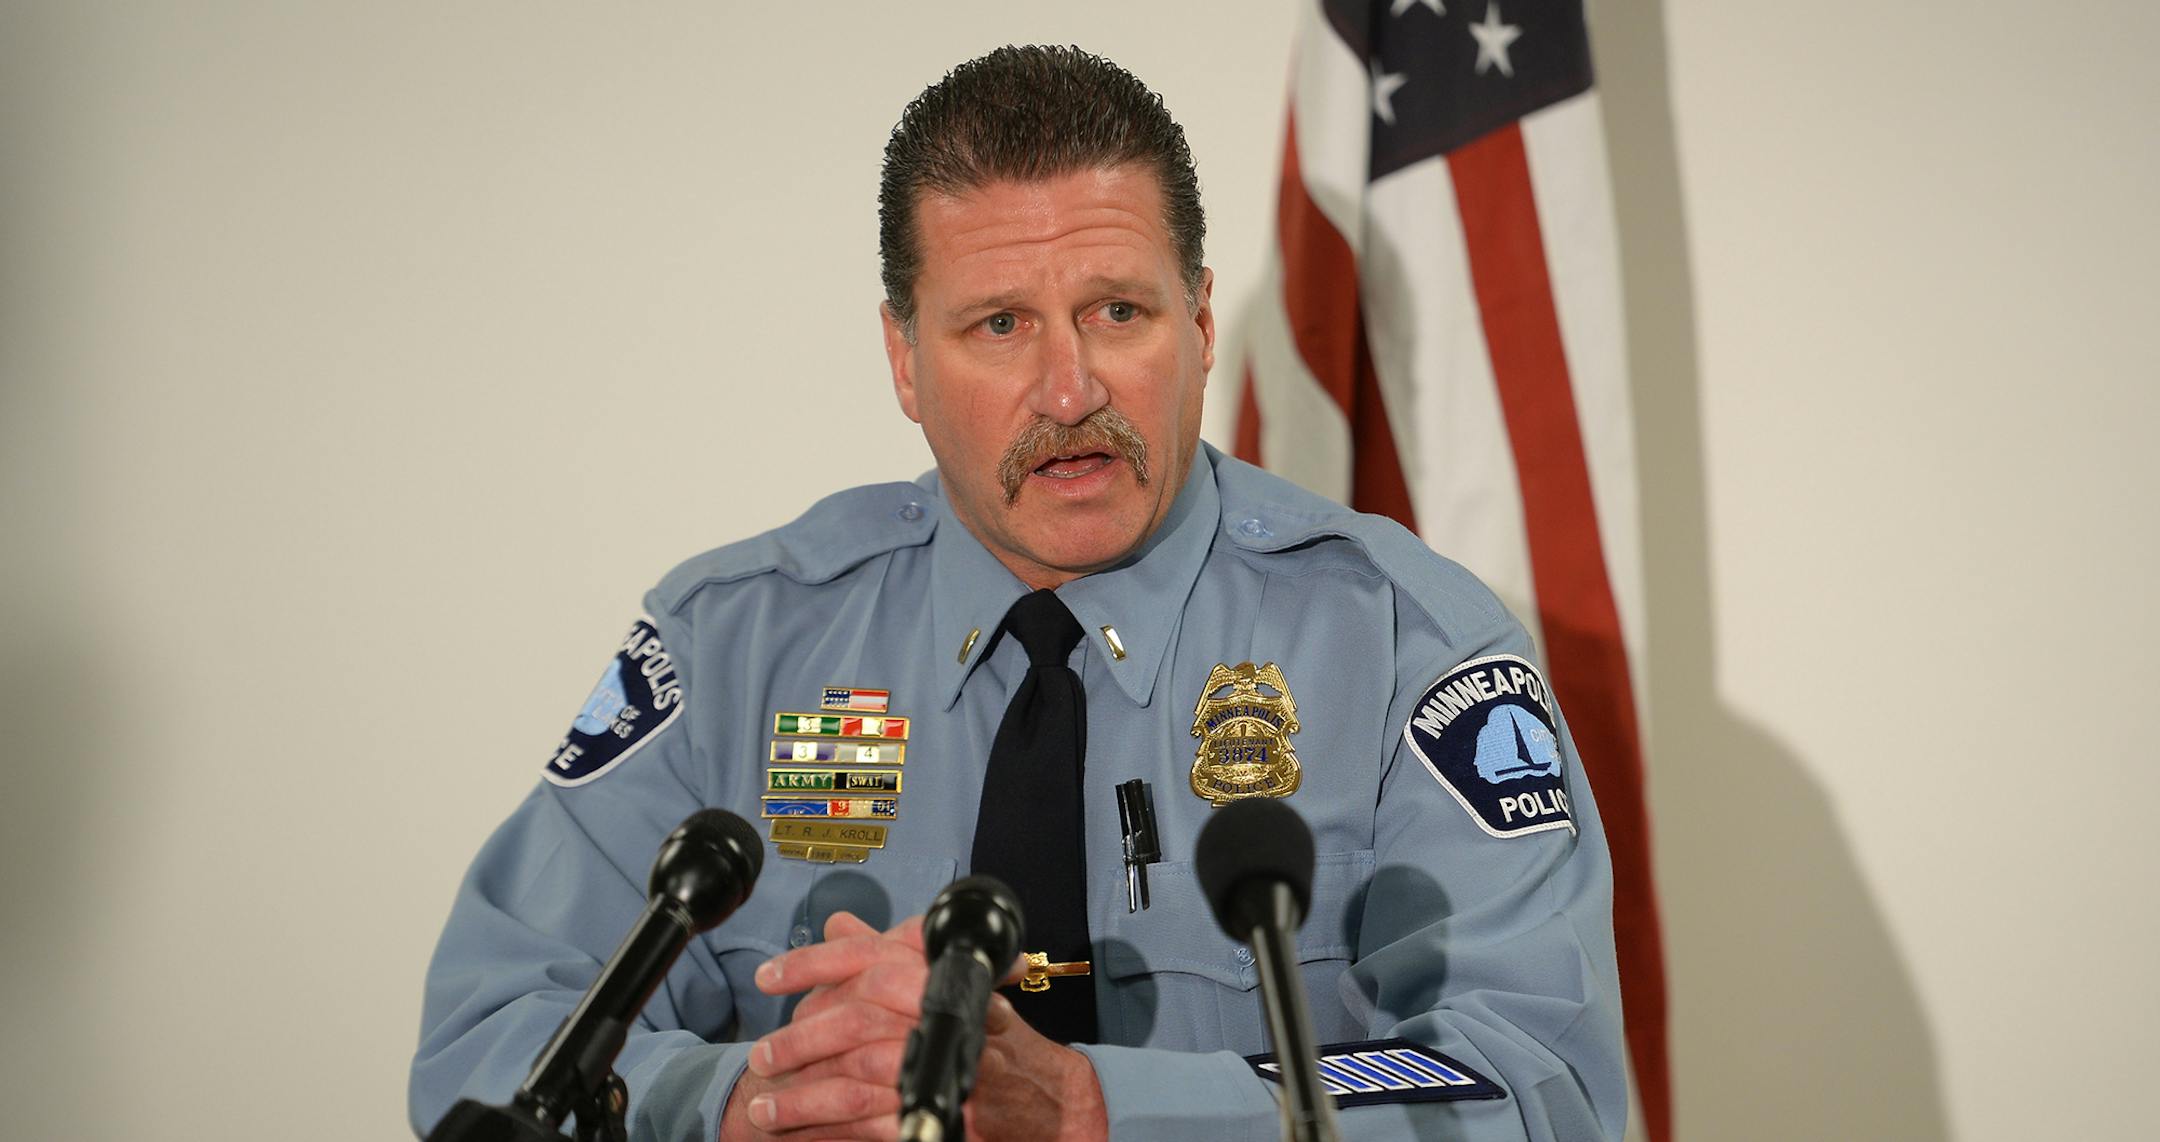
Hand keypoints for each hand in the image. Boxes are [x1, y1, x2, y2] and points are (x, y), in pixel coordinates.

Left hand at [721, 911, 1106, 1139]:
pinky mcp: (935, 1119)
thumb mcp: (953, 984)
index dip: (812, 964)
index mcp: (942, 980)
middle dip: (799, 1042)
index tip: (768, 976)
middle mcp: (943, 1020)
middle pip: (854, 1023)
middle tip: (762, 1056)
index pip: (868, 959)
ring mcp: (940, 1074)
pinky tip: (796, 1135)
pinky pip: (866, 1129)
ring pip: (854, 1082)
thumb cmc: (998, 1040)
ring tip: (764, 1108)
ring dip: (801, 1099)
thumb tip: (841, 925)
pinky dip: (824, 1133)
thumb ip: (893, 955)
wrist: (1050, 1101)